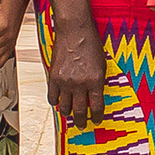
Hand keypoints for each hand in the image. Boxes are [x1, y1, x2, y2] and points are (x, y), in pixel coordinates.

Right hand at [47, 14, 107, 128]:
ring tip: (70, 114)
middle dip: (82, 121)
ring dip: (68, 113)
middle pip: (80, 111)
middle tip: (82, 125)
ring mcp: (66, 81)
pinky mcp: (53, 77)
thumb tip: (95, 97)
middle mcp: (81, 83)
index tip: (96, 121)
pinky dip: (55, 102)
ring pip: (65, 107)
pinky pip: (52, 97)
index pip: (97, 107)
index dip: (97, 117)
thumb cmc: (91, 44)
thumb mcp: (101, 64)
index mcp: (96, 80)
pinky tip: (59, 102)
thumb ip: (98, 82)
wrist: (75, 30)